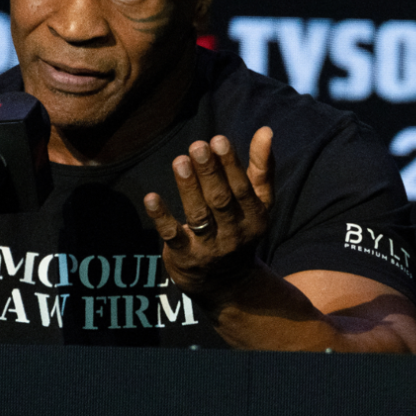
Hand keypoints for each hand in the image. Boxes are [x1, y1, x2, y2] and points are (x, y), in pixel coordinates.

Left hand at [143, 126, 273, 306]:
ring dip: (188, 188)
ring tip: (179, 161)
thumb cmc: (240, 228)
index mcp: (254, 217)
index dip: (231, 165)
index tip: (219, 140)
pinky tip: (150, 197)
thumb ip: (261, 167)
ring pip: (198, 215)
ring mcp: (208, 247)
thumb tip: (265, 130)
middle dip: (209, 172)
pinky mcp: (184, 255)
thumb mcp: (258, 203)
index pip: (243, 189)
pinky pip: (172, 235)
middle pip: (220, 200)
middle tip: (197, 146)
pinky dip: (161, 217)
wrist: (227, 284)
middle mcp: (234, 233)